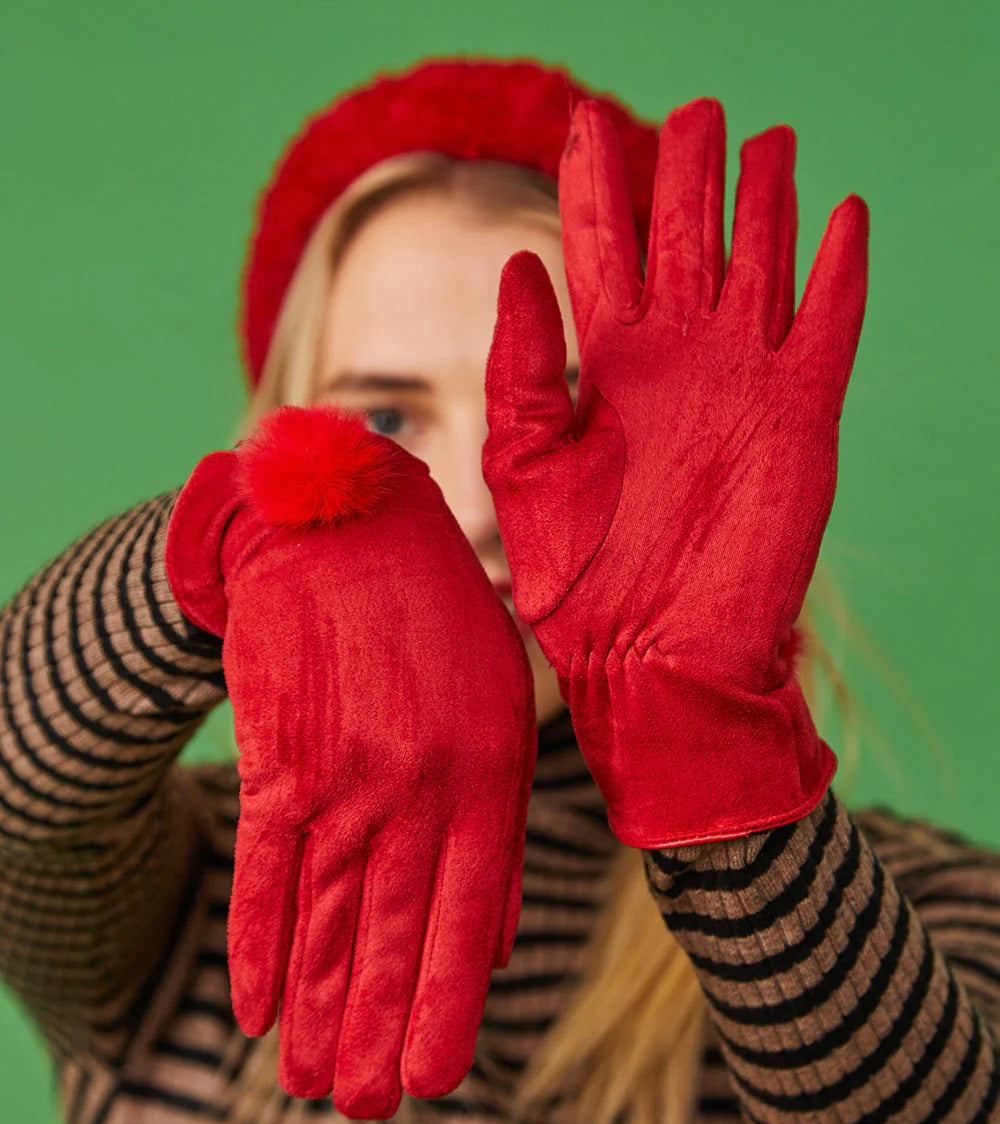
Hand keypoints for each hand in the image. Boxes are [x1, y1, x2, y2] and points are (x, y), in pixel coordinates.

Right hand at [166, 404, 535, 1116]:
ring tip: (306, 1085)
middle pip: (388, 937)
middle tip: (360, 1112)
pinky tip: (252, 1007)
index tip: (429, 1083)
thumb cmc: (442, 631)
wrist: (344, 536)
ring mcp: (340, 776)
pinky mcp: (277, 759)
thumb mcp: (504, 718)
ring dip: (315, 1010)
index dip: (443, 1009)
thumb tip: (500, 949)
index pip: (466, 924)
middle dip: (373, 1033)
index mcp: (485, 783)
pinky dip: (256, 941)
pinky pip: (262, 868)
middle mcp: (415, 790)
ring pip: (324, 919)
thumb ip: (500, 835)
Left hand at [483, 97, 867, 846]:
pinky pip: (828, 326)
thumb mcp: (526, 469)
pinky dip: (839, 273)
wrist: (655, 665)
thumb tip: (519, 267)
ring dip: (765, 203)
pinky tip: (844, 217)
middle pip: (687, 241)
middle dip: (688, 174)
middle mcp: (676, 366)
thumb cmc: (579, 587)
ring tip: (768, 140)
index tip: (584, 119)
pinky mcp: (802, 417)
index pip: (601, 251)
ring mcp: (743, 385)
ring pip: (761, 266)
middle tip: (693, 111)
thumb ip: (523, 370)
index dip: (596, 183)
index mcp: (606, 373)